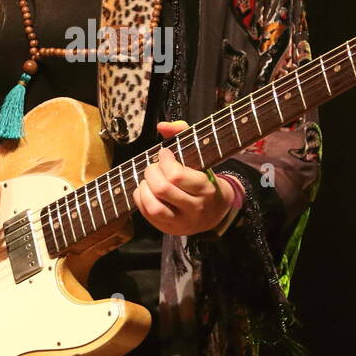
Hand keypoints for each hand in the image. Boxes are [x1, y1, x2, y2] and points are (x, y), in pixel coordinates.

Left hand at [131, 121, 231, 235]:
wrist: (215, 212)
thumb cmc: (203, 179)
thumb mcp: (199, 156)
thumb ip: (183, 133)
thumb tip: (161, 126)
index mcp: (205, 189)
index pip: (176, 175)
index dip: (164, 161)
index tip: (164, 154)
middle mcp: (194, 208)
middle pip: (163, 189)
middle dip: (152, 172)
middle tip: (154, 166)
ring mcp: (181, 222)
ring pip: (154, 207)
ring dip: (144, 188)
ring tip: (148, 180)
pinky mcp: (168, 230)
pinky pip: (147, 215)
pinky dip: (140, 198)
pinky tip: (146, 190)